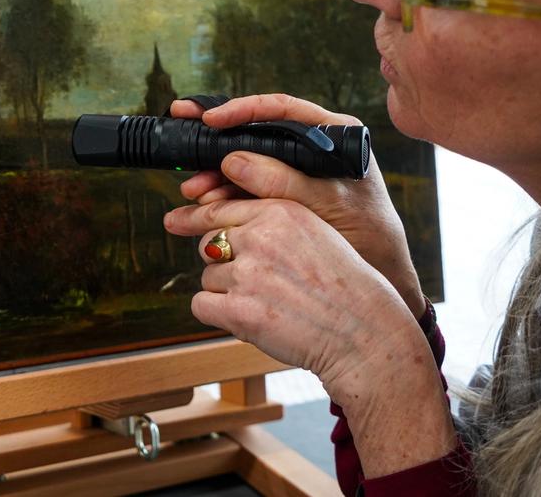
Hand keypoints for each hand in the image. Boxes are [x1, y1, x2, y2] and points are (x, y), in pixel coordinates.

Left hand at [163, 197, 454, 475]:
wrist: (364, 334)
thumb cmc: (345, 289)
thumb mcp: (316, 235)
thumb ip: (273, 224)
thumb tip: (223, 231)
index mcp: (280, 211)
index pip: (220, 207)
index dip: (197, 217)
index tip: (176, 220)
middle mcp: (261, 236)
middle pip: (209, 243)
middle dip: (224, 263)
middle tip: (256, 283)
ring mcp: (247, 274)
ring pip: (208, 278)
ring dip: (227, 293)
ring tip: (269, 304)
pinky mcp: (238, 311)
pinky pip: (202, 305)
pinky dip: (219, 315)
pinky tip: (250, 320)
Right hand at [171, 94, 426, 319]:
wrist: (382, 277)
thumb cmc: (371, 239)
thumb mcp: (329, 207)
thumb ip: (284, 183)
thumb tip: (234, 161)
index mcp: (337, 133)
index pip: (283, 109)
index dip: (243, 110)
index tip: (211, 119)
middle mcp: (315, 146)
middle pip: (258, 133)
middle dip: (219, 142)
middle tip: (183, 135)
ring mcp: (299, 171)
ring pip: (249, 162)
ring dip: (217, 174)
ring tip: (193, 189)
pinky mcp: (286, 196)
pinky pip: (250, 187)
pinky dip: (226, 194)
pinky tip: (206, 202)